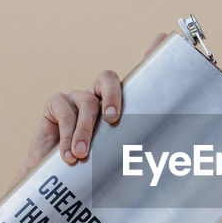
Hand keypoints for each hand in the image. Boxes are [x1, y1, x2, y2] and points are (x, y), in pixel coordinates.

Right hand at [23, 32, 166, 169]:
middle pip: (108, 78)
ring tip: (82, 155)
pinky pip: (64, 110)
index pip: (134, 79)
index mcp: (118, 107)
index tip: (162, 38)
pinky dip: (68, 133)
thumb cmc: (90, 172)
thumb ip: (132, 151)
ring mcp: (76, 99)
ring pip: (87, 102)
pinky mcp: (56, 106)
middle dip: (113, 94)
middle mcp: (98, 97)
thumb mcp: (115, 160)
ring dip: (85, 131)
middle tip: (113, 119)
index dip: (148, 55)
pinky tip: (68, 154)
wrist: (54, 184)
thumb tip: (167, 164)